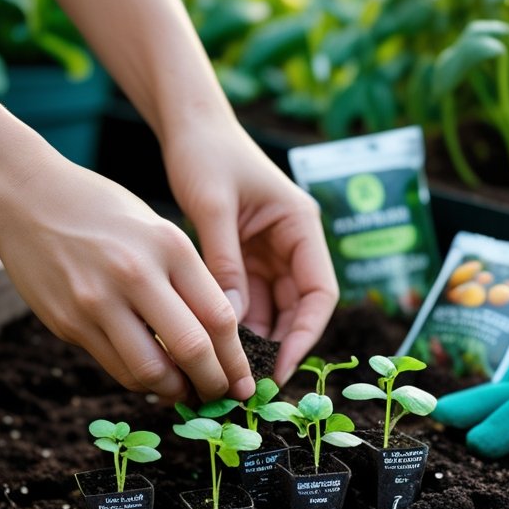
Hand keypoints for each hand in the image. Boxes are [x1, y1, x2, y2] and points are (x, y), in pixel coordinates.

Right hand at [0, 149, 254, 401]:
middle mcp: (136, 274)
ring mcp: (97, 301)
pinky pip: (115, 366)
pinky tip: (150, 377)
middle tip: (220, 396)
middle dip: (213, 384)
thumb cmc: (99, 209)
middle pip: (192, 350)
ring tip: (184, 392)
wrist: (24, 197)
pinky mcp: (68, 322)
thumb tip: (213, 337)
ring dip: (174, 391)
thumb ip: (184, 276)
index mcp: (170, 245)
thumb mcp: (155, 227)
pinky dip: (139, 379)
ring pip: (150, 371)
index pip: (220, 317)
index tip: (244, 380)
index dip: (237, 359)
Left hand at [163, 119, 338, 382]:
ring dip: (256, 339)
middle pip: (299, 308)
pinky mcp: (246, 256)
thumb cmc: (206, 153)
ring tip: (232, 370)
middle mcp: (292, 242)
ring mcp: (270, 251)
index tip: (283, 368)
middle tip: (253, 382)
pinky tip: (216, 345)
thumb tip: (227, 320)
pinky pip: (248, 299)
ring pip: (273, 309)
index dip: (306, 334)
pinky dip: (236, 322)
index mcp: (301, 225)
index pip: (320, 293)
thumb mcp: (213, 206)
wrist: (189, 125)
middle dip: (280, 345)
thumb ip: (223, 261)